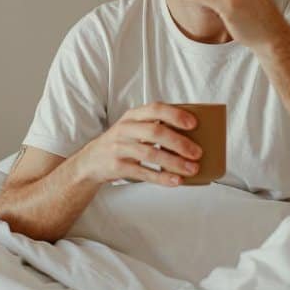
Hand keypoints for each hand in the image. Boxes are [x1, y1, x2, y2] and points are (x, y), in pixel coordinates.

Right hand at [76, 102, 202, 186]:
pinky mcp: (117, 167)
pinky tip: (176, 180)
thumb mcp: (134, 128)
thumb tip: (191, 137)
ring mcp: (119, 148)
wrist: (92, 161)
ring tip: (192, 169)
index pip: (155, 109)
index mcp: (133, 116)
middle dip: (179, 142)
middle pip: (155, 132)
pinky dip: (161, 177)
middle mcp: (125, 129)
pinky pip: (143, 173)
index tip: (194, 124)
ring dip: (174, 162)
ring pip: (150, 154)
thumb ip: (155, 127)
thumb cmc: (122, 142)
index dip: (175, 115)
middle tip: (197, 152)